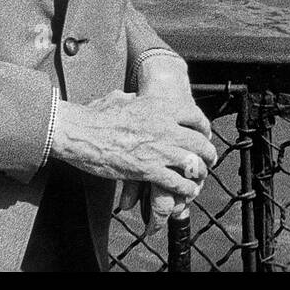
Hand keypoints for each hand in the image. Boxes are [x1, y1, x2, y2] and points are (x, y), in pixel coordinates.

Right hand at [51, 89, 217, 220]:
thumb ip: (134, 99)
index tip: (204, 135)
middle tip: (208, 160)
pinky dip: (185, 189)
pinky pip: (177, 183)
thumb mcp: (121, 99)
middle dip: (208, 153)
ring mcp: (159, 149)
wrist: (80, 132)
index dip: (204, 128)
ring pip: (193, 164)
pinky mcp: (149, 170)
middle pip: (200, 142)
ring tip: (200, 178)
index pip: (196, 116)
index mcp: (160, 107)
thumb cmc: (96, 115)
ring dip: (199, 173)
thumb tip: (132, 98)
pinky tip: (186, 191)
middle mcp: (165, 127)